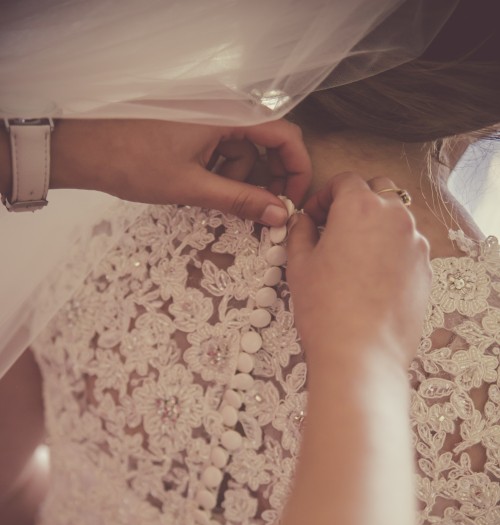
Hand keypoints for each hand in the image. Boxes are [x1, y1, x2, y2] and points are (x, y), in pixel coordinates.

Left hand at [49, 118, 310, 224]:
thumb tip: (279, 214)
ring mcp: (206, 115)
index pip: (284, 135)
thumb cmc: (133, 162)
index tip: (293, 200)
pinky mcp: (192, 124)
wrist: (85, 148)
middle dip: (265, 178)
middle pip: (265, 142)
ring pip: (241, 149)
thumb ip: (242, 200)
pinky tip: (196, 184)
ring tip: (207, 196)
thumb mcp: (193, 187)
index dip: (296, 169)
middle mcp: (222, 107)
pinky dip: (217, 169)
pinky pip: (220, 147)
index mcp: (228, 113)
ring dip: (235, 177)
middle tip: (261, 210)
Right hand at [286, 172, 431, 368]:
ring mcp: (415, 243)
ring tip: (354, 256)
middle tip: (334, 229)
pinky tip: (372, 278)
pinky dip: (391, 252)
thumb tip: (302, 222)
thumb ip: (299, 233)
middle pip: (378, 191)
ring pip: (396, 219)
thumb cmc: (326, 310)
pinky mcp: (426, 269)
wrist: (362, 354)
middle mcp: (395, 217)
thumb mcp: (299, 266)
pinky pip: (407, 248)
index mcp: (360, 207)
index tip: (313, 217)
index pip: (345, 181)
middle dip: (356, 202)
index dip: (324, 197)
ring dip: (376, 226)